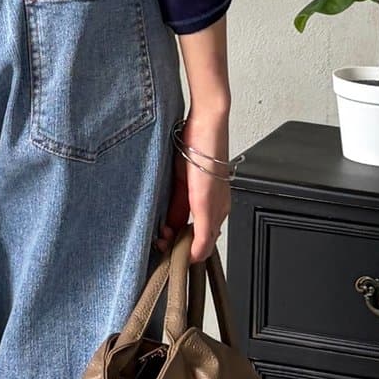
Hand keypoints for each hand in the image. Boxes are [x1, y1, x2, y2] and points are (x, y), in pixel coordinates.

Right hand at [156, 108, 230, 262]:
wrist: (207, 124)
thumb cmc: (196, 145)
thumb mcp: (181, 179)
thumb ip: (176, 203)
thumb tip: (167, 223)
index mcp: (212, 202)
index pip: (196, 233)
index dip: (179, 242)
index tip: (163, 242)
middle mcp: (217, 207)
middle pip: (200, 241)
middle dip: (178, 247)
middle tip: (160, 245)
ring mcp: (214, 207)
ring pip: (203, 242)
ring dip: (183, 249)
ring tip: (164, 244)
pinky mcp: (207, 203)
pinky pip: (204, 235)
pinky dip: (195, 248)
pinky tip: (187, 254)